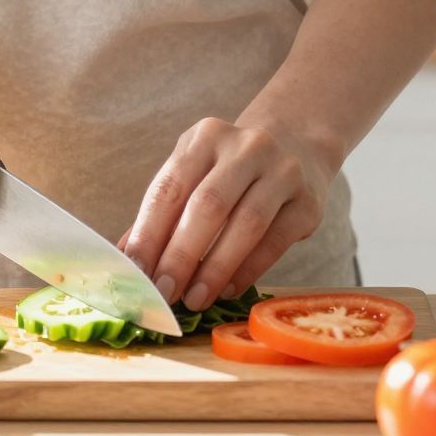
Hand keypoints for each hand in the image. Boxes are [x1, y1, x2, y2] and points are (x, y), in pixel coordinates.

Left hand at [121, 118, 328, 311]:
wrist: (297, 146)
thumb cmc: (231, 170)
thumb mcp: (195, 173)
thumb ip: (163, 213)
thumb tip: (128, 260)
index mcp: (205, 137)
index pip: (171, 188)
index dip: (150, 233)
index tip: (136, 273)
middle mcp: (246, 147)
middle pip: (208, 205)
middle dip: (181, 255)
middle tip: (164, 292)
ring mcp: (283, 171)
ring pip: (245, 224)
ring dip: (215, 268)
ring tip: (194, 298)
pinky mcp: (308, 202)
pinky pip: (275, 242)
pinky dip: (248, 270)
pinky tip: (227, 289)